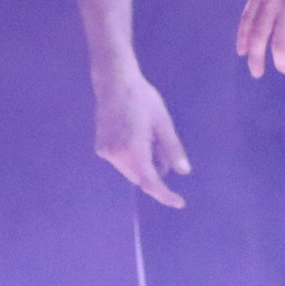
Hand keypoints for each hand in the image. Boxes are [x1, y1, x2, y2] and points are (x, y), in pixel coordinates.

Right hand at [91, 57, 191, 206]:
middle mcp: (116, 156)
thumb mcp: (163, 123)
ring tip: (148, 136)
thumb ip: (172, 149)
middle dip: (155, 172)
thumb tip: (183, 172)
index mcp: (133, 150)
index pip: (151, 183)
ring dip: (143, 163)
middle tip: (163, 150)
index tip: (179, 202)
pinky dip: (132, 157)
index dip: (165, 195)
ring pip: (130, 170)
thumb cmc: (143, 99)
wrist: (114, 83)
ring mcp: (106, 152)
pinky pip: (121, 161)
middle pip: (140, 177)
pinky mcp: (101, 147)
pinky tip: (136, 135)